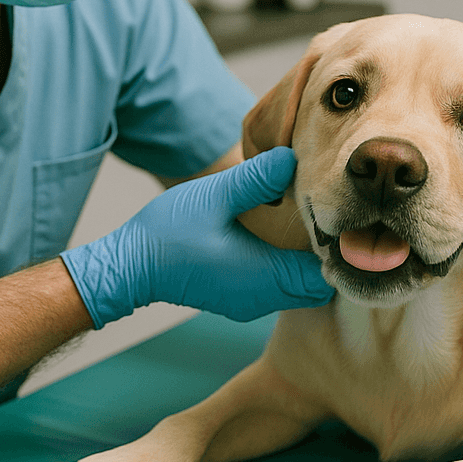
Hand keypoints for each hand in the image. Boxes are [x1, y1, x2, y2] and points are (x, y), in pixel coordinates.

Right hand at [61, 147, 333, 327]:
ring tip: (297, 222)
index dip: (333, 247)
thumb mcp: (214, 196)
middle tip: (318, 214)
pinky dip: (284, 266)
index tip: (330, 214)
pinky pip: (277, 288)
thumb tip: (292, 159)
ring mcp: (249, 302)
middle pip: (317, 284)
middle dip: (323, 253)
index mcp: (263, 276)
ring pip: (297, 288)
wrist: (128, 268)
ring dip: (302, 260)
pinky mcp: (237, 298)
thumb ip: (256, 179)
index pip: (324, 275)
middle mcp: (262, 297)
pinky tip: (272, 237)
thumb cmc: (168, 234)